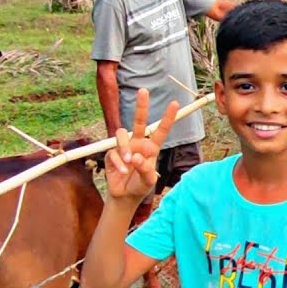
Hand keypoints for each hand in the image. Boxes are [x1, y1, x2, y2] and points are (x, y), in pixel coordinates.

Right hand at [103, 88, 177, 202]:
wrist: (125, 196)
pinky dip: (119, 163)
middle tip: (143, 91)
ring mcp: (124, 147)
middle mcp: (138, 144)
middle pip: (139, 121)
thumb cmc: (140, 186)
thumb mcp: (148, 181)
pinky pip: (114, 152)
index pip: (160, 131)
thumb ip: (145, 170)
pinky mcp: (112, 154)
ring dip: (125, 148)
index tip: (174, 104)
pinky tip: (123, 172)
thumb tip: (136, 157)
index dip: (167, 118)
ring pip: (122, 134)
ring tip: (130, 162)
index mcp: (151, 148)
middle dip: (141, 106)